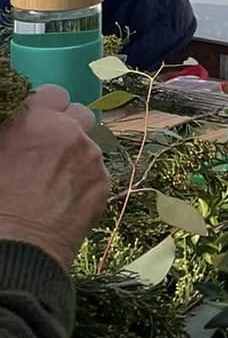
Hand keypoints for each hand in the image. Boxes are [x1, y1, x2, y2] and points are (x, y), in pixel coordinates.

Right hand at [0, 84, 110, 272]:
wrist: (17, 245)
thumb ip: (12, 129)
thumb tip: (20, 130)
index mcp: (35, 119)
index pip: (54, 92)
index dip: (45, 108)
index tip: (37, 123)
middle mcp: (70, 131)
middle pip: (79, 114)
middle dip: (67, 126)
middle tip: (49, 149)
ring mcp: (91, 157)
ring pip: (89, 145)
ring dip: (76, 155)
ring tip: (55, 181)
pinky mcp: (104, 183)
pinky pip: (97, 172)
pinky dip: (84, 181)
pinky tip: (65, 200)